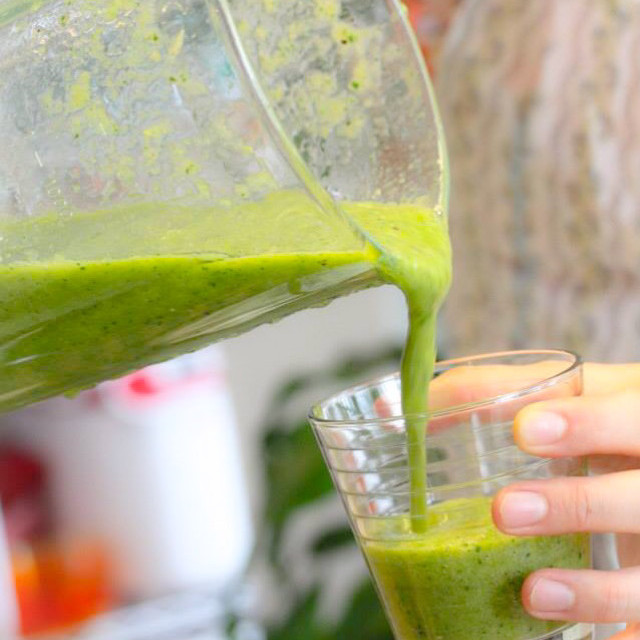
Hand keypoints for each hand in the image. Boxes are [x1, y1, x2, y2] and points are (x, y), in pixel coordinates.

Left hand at [491, 363, 639, 636]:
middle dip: (574, 506)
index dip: (586, 425)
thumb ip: (492, 389)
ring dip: (592, 591)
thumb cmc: (598, 421)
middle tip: (504, 511)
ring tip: (530, 593)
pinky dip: (616, 637)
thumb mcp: (564, 395)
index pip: (628, 417)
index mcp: (638, 417)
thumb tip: (393, 405)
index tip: (524, 430)